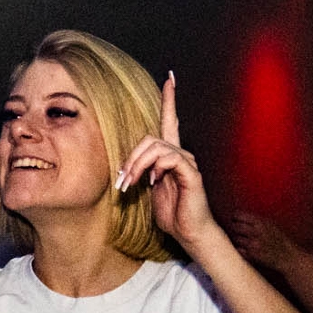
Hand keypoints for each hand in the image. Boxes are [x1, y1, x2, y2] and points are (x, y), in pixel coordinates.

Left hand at [118, 72, 216, 251]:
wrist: (189, 233)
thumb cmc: (172, 213)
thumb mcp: (151, 190)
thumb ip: (143, 173)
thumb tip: (127, 166)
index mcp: (171, 156)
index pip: (170, 121)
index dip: (169, 100)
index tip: (169, 79)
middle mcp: (181, 154)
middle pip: (150, 138)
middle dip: (130, 157)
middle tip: (121, 179)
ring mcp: (187, 163)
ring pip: (155, 147)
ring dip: (137, 165)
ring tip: (130, 183)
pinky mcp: (191, 173)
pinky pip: (169, 158)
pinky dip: (155, 167)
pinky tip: (154, 182)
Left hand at [227, 212, 299, 272]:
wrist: (288, 257)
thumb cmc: (280, 240)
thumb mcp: (271, 225)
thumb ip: (257, 220)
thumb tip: (238, 215)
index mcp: (261, 223)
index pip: (240, 216)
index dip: (235, 217)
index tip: (234, 219)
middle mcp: (256, 232)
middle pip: (235, 227)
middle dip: (235, 228)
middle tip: (237, 230)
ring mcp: (254, 244)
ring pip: (236, 239)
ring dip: (239, 240)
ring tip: (245, 241)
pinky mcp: (253, 255)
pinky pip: (239, 250)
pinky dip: (241, 249)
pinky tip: (247, 249)